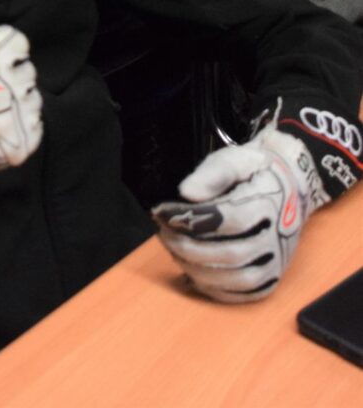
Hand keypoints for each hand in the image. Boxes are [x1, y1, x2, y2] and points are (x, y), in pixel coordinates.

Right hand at [0, 0, 42, 236]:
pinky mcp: (21, 143)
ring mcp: (16, 115)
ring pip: (34, 98)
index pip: (19, 42)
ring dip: (16, 103)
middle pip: (27, 70)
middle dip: (8, 77)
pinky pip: (36, 126)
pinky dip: (20, 128)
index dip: (0, 52)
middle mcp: (7, 82)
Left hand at [152, 127, 323, 301]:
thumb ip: (213, 172)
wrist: (288, 187)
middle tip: (162, 232)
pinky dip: (213, 288)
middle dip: (188, 247)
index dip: (192, 219)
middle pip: (231, 254)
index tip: (162, 212)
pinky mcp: (270, 277)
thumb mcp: (235, 158)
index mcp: (269, 204)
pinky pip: (242, 293)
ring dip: (197, 269)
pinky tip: (189, 272)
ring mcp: (276, 261)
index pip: (229, 219)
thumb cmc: (253, 171)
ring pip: (237, 279)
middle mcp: (277, 237)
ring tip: (172, 249)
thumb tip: (186, 192)